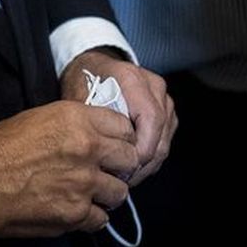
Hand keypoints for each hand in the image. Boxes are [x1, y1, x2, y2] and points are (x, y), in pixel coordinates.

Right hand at [0, 100, 136, 238]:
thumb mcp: (37, 118)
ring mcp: (83, 183)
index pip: (123, 126)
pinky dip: (91, 217)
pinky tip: (76, 209)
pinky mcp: (76, 213)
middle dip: (119, 166)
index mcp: (75, 119)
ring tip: (89, 192)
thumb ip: (72, 124)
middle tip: (105, 170)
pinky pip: (101, 219)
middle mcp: (86, 148)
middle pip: (129, 159)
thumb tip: (94, 133)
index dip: (120, 138)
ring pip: (120, 192)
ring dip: (107, 193)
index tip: (114, 146)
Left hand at [60, 49, 175, 185]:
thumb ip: (92, 124)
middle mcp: (154, 86)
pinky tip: (132, 165)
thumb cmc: (85, 81)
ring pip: (164, 143)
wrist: (95, 66)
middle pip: (160, 136)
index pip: (151, 120)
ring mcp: (164, 98)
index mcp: (132, 79)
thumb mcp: (80, 99)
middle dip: (142, 165)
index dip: (140, 151)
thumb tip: (99, 156)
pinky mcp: (167, 110)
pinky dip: (150, 157)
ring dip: (147, 165)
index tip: (123, 170)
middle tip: (122, 181)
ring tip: (124, 177)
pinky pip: (164, 140)